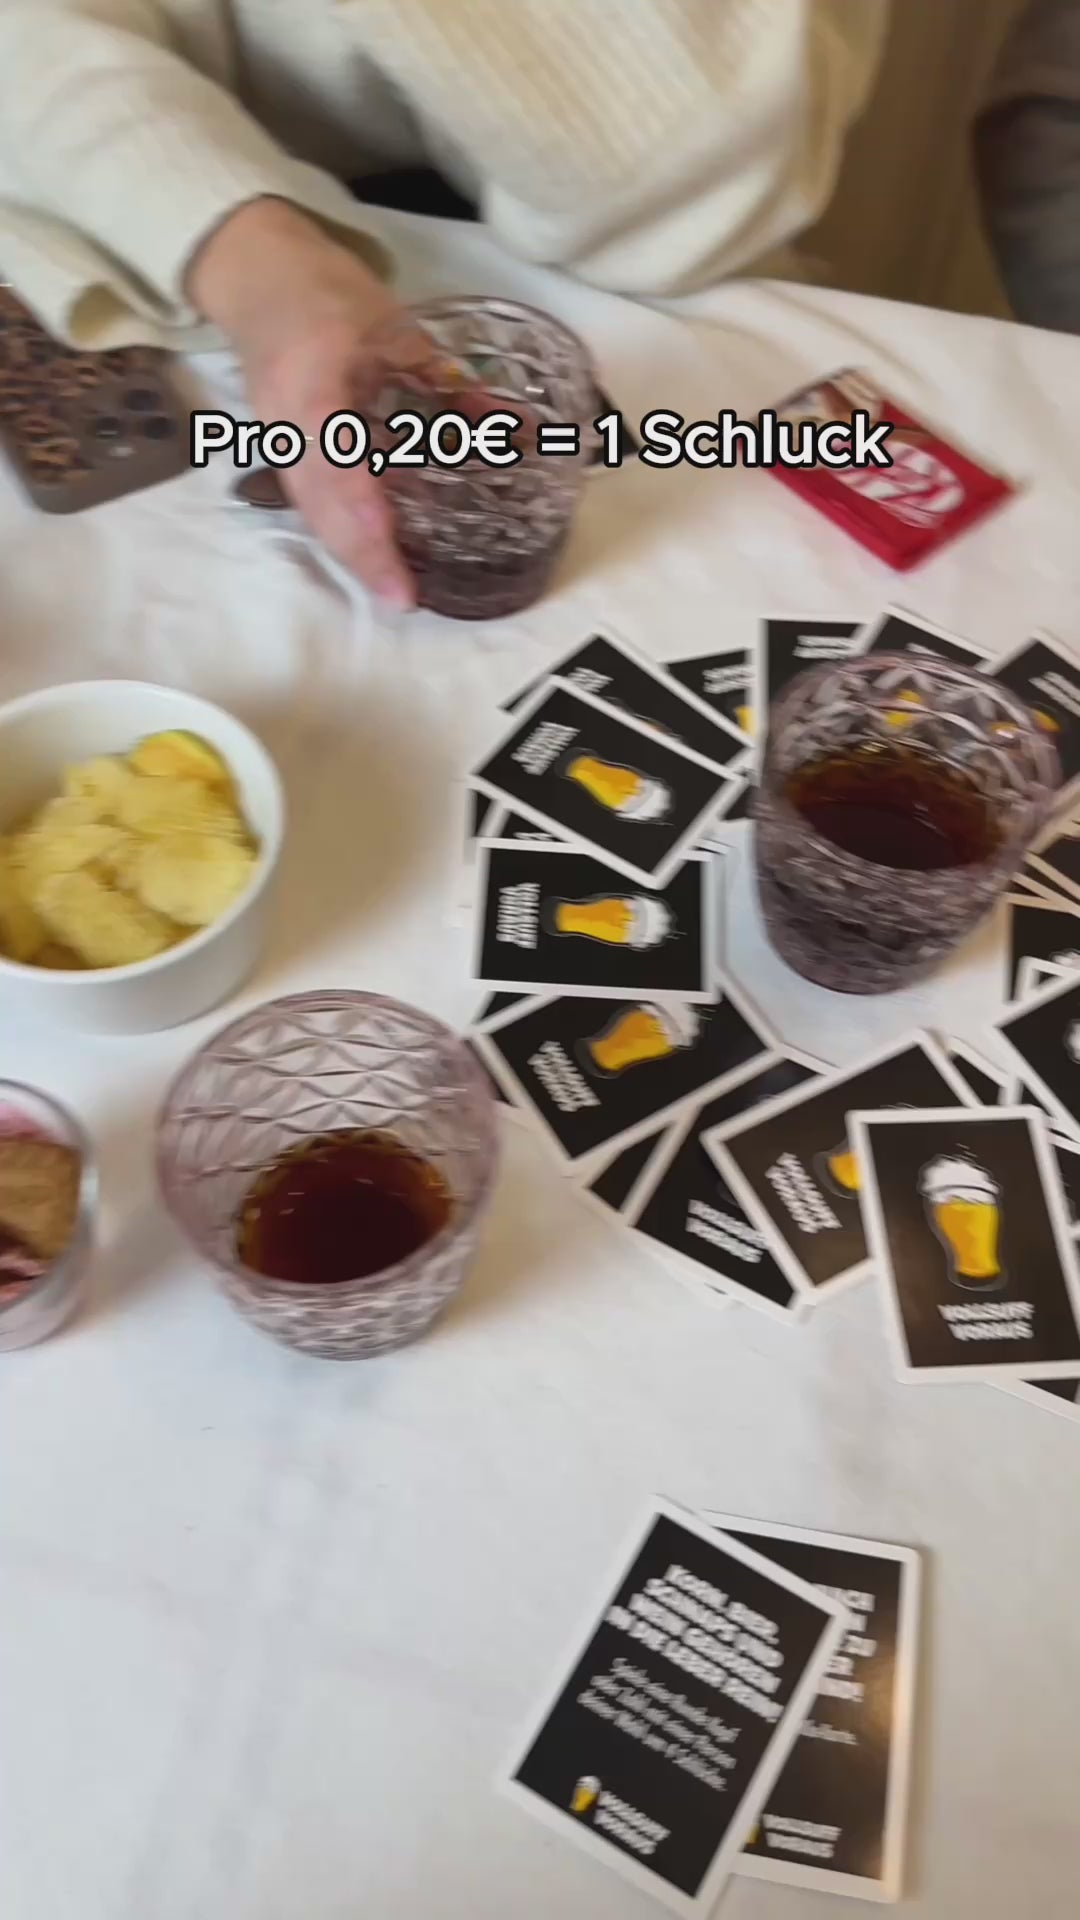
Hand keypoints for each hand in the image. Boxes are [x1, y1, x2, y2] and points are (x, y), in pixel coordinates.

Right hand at [189, 199, 415, 607]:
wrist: (256, 276)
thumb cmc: (327, 291)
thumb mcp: (389, 322)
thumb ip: (442, 378)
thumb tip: (511, 426)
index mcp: (310, 374)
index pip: (332, 448)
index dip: (358, 498)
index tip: (387, 537)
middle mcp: (283, 414)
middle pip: (316, 497)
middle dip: (358, 550)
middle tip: (400, 596)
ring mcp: (273, 434)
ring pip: (308, 507)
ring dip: (349, 552)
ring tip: (390, 589)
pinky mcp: (276, 448)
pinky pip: (305, 499)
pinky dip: (338, 531)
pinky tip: (370, 557)